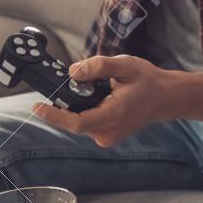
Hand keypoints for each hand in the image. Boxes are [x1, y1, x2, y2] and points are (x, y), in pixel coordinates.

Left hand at [32, 55, 174, 147]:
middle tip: (65, 83)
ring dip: (75, 107)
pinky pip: (86, 124)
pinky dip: (83, 111)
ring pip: (79, 122)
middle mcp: (109, 132)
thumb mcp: (126, 65)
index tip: (37, 106)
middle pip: (73, 121)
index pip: (76, 122)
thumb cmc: (148, 81)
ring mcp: (107, 137)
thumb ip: (99, 66)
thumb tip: (72, 72)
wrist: (165, 98)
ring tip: (93, 89)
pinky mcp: (106, 137)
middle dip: (64, 104)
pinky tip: (96, 98)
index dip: (54, 115)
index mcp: (114, 115)